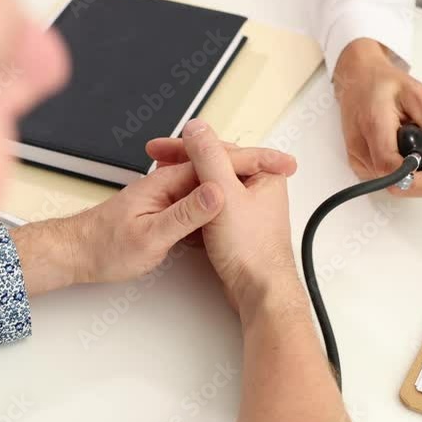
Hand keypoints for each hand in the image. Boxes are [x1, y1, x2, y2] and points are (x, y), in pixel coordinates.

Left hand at [12, 137, 297, 293]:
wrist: (75, 255)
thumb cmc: (104, 246)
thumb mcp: (150, 236)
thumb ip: (186, 214)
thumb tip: (218, 191)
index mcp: (168, 182)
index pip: (219, 163)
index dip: (254, 161)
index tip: (282, 164)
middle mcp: (170, 183)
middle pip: (220, 167)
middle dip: (254, 165)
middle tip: (285, 168)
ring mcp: (170, 196)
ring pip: (213, 184)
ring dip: (240, 182)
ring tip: (271, 183)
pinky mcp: (168, 211)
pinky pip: (203, 202)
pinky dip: (224, 203)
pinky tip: (236, 212)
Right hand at [176, 120, 304, 323]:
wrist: (257, 291)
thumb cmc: (251, 250)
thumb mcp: (224, 194)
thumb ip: (209, 158)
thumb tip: (197, 130)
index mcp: (264, 174)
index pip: (219, 148)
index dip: (186, 145)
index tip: (162, 147)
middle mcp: (258, 188)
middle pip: (213, 164)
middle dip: (182, 161)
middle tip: (157, 159)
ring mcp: (246, 208)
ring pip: (209, 186)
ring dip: (184, 181)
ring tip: (160, 179)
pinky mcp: (235, 226)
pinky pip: (208, 205)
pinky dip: (191, 202)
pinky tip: (176, 205)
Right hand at [333, 38, 421, 195]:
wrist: (356, 81)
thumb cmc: (380, 83)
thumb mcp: (412, 89)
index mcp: (374, 127)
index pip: (391, 166)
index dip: (417, 180)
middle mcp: (361, 148)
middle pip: (393, 184)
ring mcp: (358, 158)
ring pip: (391, 186)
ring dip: (420, 186)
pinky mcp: (361, 163)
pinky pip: (386, 180)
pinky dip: (409, 180)